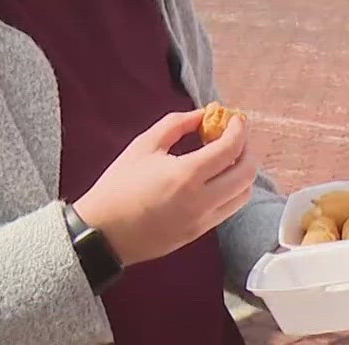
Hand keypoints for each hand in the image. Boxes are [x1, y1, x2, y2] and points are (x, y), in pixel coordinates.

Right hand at [72, 107, 258, 266]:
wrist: (101, 233)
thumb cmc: (118, 186)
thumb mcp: (144, 145)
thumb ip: (177, 124)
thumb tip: (203, 115)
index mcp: (186, 176)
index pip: (231, 149)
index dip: (238, 130)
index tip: (235, 119)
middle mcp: (201, 201)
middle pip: (247, 173)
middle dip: (246, 150)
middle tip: (234, 137)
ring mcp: (202, 221)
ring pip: (243, 195)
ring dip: (242, 172)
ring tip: (227, 159)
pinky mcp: (198, 234)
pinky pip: (229, 209)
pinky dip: (232, 190)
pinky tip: (216, 179)